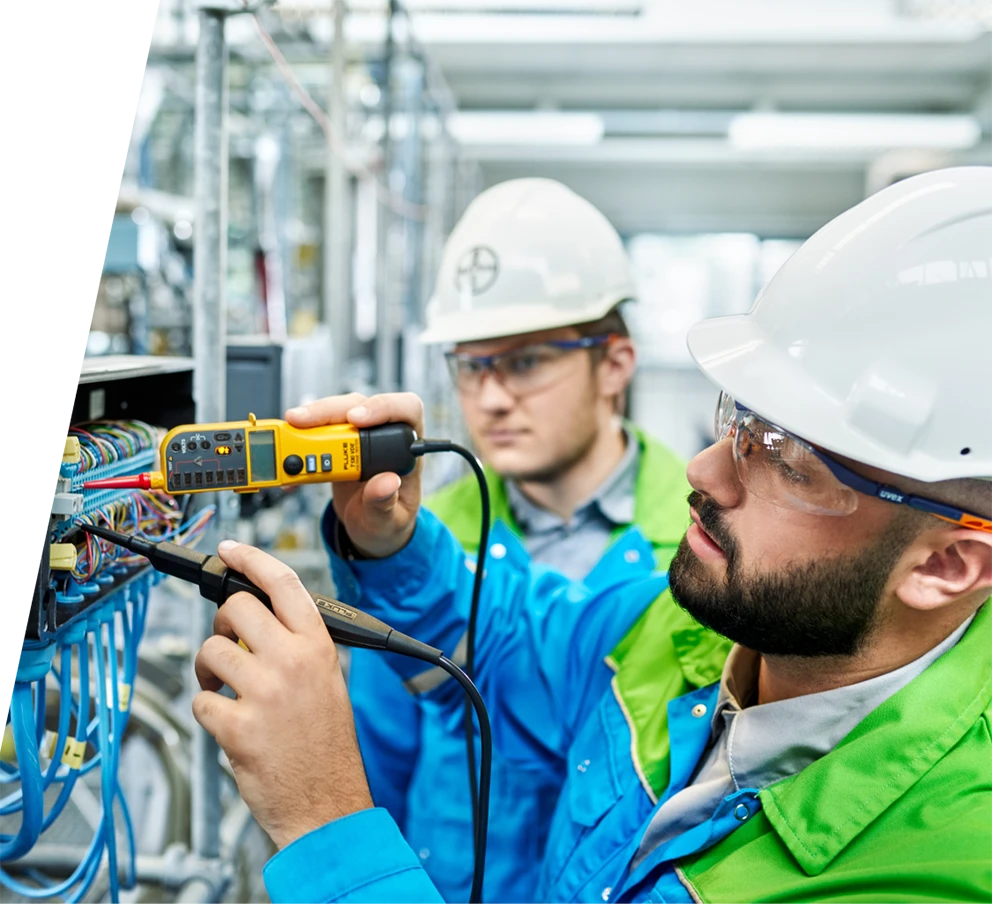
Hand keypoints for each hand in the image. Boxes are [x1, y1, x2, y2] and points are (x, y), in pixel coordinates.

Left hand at [192, 541, 372, 849]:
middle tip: (226, 644)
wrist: (327, 804)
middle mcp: (293, 661)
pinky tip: (229, 722)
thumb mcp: (328, 680)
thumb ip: (296, 645)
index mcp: (319, 646)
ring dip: (209, 669)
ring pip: (211, 650)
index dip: (253, 559)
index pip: (284, 583)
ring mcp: (265, 693)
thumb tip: (253, 616)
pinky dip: (208, 710)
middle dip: (221, 623)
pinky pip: (200, 700)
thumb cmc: (325, 744)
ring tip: (226, 689)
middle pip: (236, 608)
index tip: (231, 550)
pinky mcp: (238, 727)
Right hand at [285, 392, 424, 558]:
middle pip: (357, 405)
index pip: (404, 408)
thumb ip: (386, 503)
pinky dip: (296, 448)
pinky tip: (288, 470)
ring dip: (306, 425)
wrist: (372, 531)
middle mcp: (383, 434)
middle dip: (326, 411)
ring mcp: (357, 437)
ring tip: (285, 443)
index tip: (356, 418)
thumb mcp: (390, 520)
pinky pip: (314, 435)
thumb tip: (387, 482)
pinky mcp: (335, 445)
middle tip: (299, 422)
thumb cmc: (389, 521)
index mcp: (406, 448)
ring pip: (333, 415)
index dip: (382, 406)